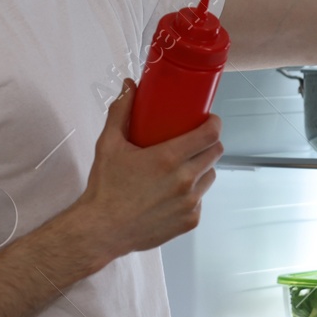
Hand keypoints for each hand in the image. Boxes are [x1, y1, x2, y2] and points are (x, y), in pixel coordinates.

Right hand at [72, 80, 221, 258]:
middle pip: (215, 153)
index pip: (210, 135)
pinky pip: (200, 200)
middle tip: (196, 140)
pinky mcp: (189, 221)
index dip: (214, 124)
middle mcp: (184, 181)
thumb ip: (120, 111)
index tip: (209, 120)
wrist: (102, 229)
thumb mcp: (109, 144)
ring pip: (210, 176)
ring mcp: (190, 203)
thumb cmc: (105, 188)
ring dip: (202, 168)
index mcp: (169, 158)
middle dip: (209, 143)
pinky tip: (175, 192)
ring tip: (185, 166)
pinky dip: (192, 193)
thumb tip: (129, 87)